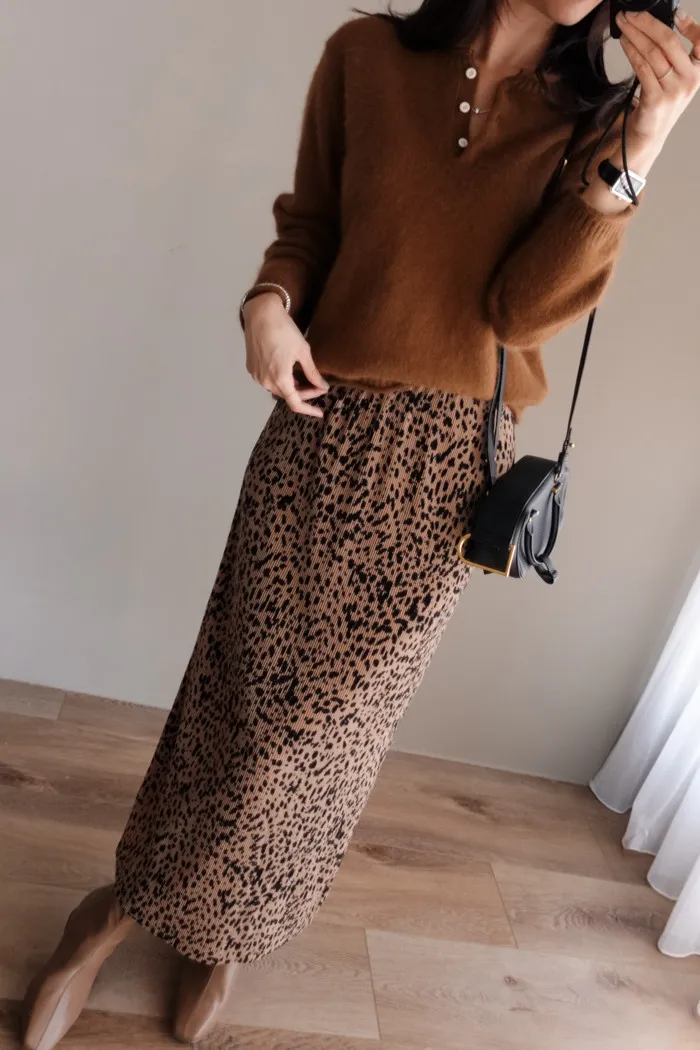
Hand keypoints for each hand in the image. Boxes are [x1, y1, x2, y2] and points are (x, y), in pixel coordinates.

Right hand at [242, 294, 328, 417]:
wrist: (261, 314)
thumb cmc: (284, 330)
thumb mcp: (303, 352)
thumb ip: (312, 373)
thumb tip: (322, 387)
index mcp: (280, 378)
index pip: (296, 403)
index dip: (309, 409)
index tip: (320, 412)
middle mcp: (265, 381)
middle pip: (287, 396)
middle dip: (304, 394)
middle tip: (318, 386)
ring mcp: (256, 375)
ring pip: (277, 389)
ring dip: (291, 387)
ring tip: (304, 379)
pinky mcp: (251, 368)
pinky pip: (268, 380)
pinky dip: (280, 380)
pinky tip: (289, 372)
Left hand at [616, 8, 699, 152]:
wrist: (648, 137)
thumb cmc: (658, 103)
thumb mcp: (673, 79)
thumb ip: (671, 56)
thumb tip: (653, 26)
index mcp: (698, 72)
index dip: (691, 25)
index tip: (675, 13)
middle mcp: (690, 80)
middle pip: (669, 41)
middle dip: (647, 23)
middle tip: (630, 13)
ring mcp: (674, 91)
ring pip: (653, 53)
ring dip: (634, 34)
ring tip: (623, 24)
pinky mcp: (656, 100)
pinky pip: (642, 68)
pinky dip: (631, 51)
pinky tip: (624, 42)